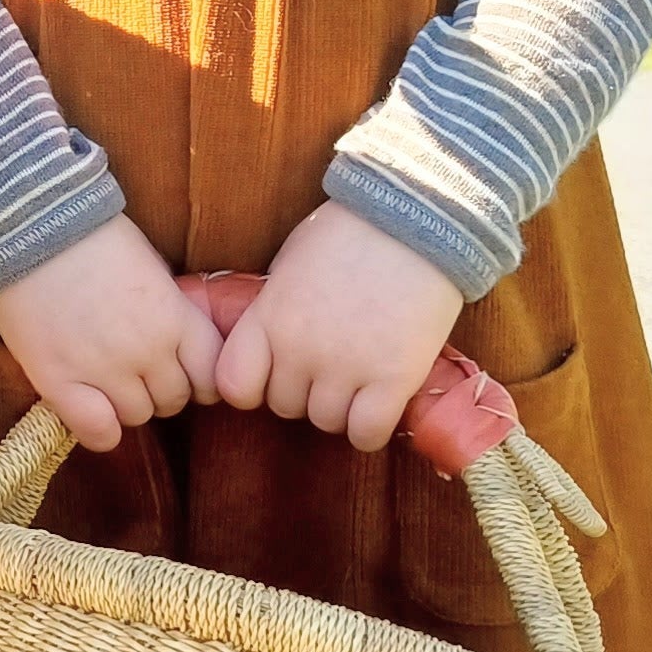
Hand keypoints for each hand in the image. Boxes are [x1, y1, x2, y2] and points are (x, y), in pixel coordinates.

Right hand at [0, 217, 221, 455]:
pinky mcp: (60, 382)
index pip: (211, 376)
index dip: (196, 378)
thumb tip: (174, 341)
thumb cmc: (92, 237)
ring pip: (137, 417)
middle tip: (132, 371)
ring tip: (102, 380)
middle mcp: (149, 351)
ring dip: (124, 405)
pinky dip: (100, 430)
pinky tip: (88, 410)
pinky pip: (98, 433)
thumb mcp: (151, 268)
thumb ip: (168, 311)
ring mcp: (105, 371)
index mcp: (175, 318)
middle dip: (157, 390)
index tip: (178, 371)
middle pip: (173, 401)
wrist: (31, 226)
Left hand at [209, 203, 465, 451]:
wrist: (418, 218)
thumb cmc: (352, 232)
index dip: (255, 386)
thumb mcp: (290, 265)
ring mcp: (346, 367)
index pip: (234, 385)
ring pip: (327, 422)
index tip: (277, 374)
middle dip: (307, 392)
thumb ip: (275, 311)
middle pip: (286, 406)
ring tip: (363, 374)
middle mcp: (299, 349)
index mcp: (269, 317)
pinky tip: (381, 404)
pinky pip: (367, 434)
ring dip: (342, 408)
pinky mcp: (394, 379)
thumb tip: (271, 346)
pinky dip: (371, 429)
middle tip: (335, 363)